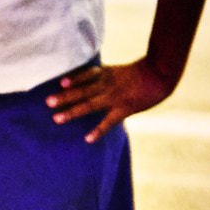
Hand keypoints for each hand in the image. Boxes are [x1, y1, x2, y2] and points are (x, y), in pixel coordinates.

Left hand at [46, 58, 175, 142]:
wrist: (161, 74)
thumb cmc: (142, 73)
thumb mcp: (121, 71)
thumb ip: (106, 76)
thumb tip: (93, 80)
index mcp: (107, 73)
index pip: (87, 75)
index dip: (74, 78)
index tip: (61, 82)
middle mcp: (107, 84)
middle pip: (82, 90)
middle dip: (65, 96)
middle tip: (48, 102)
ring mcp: (114, 97)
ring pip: (89, 105)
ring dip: (72, 111)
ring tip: (57, 118)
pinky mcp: (124, 109)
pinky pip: (108, 121)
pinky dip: (97, 130)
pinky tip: (87, 139)